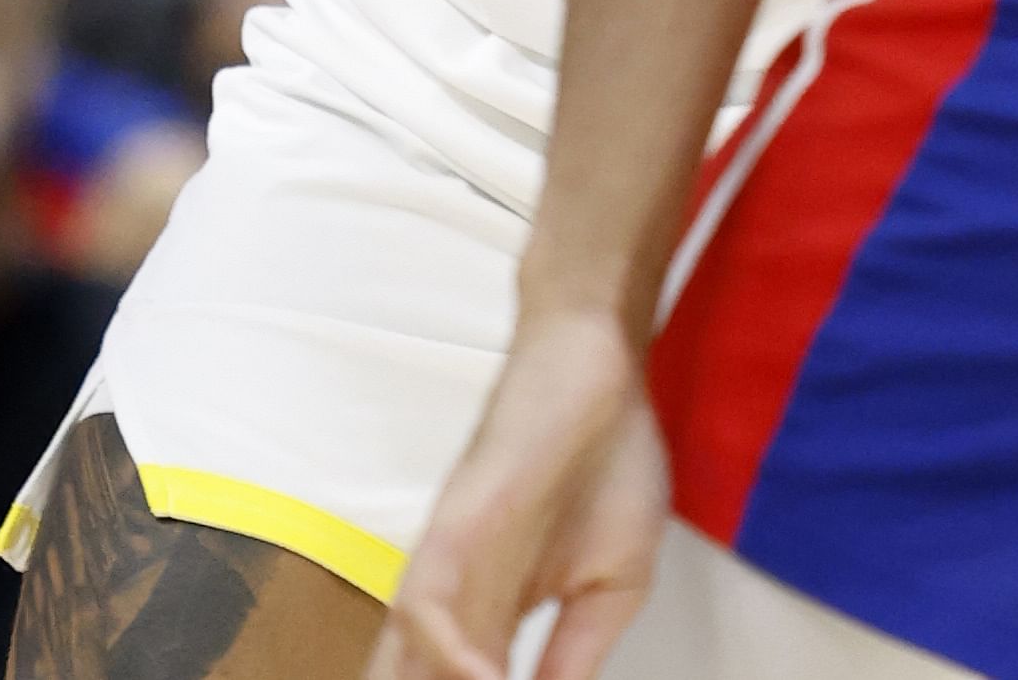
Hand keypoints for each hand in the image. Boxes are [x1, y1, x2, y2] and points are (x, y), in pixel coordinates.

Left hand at [373, 312, 665, 679]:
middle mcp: (456, 601)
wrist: (602, 367)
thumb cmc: (608, 462)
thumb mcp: (612, 587)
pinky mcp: (453, 527)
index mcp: (494, 617)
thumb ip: (575, 657)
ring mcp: (448, 566)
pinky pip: (429, 606)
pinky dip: (448, 656)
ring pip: (405, 663)